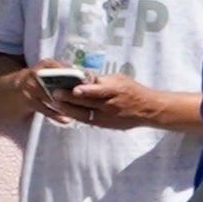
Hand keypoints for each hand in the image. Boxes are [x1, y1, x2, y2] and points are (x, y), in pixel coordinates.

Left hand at [54, 72, 174, 130]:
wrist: (147, 110)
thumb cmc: (132, 90)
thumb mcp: (118, 79)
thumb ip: (100, 79)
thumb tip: (82, 76)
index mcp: (114, 90)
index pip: (97, 90)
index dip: (84, 90)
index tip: (72, 88)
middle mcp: (110, 105)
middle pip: (86, 103)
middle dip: (69, 98)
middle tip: (54, 94)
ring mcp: (107, 117)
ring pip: (83, 114)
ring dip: (68, 109)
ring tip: (55, 103)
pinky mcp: (105, 125)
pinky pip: (87, 120)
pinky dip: (75, 115)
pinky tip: (65, 111)